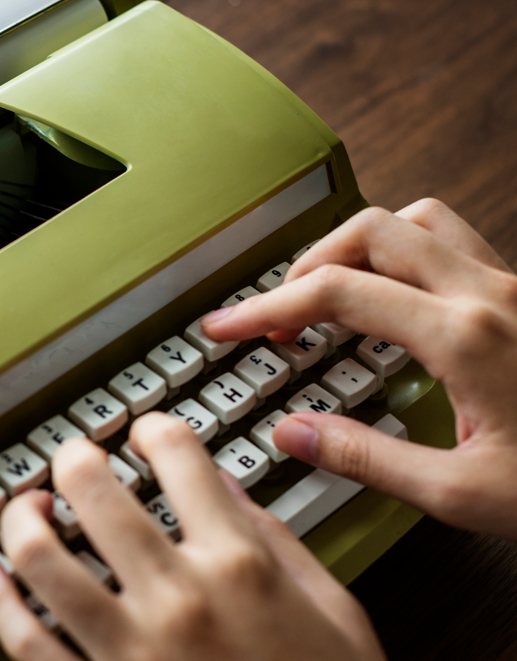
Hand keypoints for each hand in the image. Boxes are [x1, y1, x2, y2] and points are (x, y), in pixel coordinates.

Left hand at [0, 415, 385, 660]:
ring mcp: (130, 648)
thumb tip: (224, 485)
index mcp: (240, 567)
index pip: (179, 457)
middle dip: (74, 458)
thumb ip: (276, 539)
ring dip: (22, 519)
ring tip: (28, 509)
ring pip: (40, 557)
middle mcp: (178, 598)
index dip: (155, 429)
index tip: (145, 434)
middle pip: (92, 489)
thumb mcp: (333, 612)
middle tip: (75, 460)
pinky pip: (26, 640)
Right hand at [202, 198, 516, 540]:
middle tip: (278, 313)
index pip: (334, 292)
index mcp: (464, 336)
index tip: (225, 326)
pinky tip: (398, 302)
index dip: (264, 306)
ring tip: (332, 291)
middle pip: (370, 230)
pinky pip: (455, 241)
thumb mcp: (465, 494)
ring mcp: (513, 286)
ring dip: (361, 245)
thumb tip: (294, 432)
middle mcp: (489, 293)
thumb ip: (367, 458)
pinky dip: (407, 254)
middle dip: (307, 264)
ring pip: (418, 220)